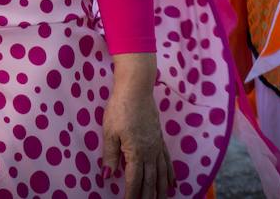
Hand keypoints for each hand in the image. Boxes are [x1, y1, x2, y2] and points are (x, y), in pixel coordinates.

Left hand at [102, 58, 173, 198]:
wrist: (136, 90)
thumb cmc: (120, 109)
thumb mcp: (109, 132)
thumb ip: (110, 156)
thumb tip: (107, 176)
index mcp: (136, 153)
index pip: (134, 180)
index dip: (132, 194)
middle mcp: (150, 153)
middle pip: (150, 180)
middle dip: (148, 196)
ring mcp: (157, 146)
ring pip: (162, 174)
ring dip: (161, 189)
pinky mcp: (160, 139)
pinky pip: (168, 162)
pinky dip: (170, 175)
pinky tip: (172, 183)